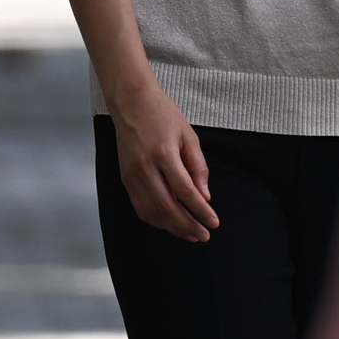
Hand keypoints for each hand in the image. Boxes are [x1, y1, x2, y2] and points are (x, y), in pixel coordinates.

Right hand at [114, 90, 216, 242]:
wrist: (131, 103)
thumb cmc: (162, 115)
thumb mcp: (189, 136)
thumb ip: (198, 166)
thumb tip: (205, 196)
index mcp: (164, 154)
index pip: (185, 192)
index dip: (201, 211)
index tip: (213, 222)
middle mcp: (145, 167)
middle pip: (168, 207)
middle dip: (188, 225)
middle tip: (203, 235)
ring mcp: (132, 174)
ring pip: (152, 211)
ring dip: (171, 227)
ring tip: (189, 234)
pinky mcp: (125, 178)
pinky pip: (139, 206)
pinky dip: (155, 219)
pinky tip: (168, 224)